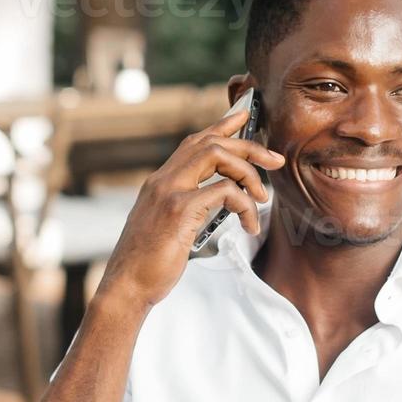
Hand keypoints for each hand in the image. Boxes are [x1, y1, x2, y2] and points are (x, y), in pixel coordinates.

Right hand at [95, 109, 283, 311]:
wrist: (125, 286)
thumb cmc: (148, 263)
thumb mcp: (168, 228)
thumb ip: (186, 208)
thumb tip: (215, 203)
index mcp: (160, 182)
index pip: (193, 142)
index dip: (221, 125)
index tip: (244, 115)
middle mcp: (163, 180)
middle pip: (212, 143)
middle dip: (249, 147)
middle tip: (275, 161)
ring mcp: (169, 192)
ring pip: (219, 157)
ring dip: (249, 174)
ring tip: (261, 199)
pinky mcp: (180, 210)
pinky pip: (225, 191)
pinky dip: (245, 206)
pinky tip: (249, 226)